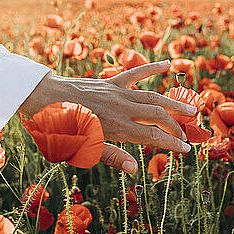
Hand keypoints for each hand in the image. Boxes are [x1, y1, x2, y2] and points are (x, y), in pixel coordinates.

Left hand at [19, 60, 195, 173]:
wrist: (42, 99)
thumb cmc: (59, 129)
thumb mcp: (81, 149)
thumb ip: (110, 156)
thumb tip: (134, 169)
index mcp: (115, 127)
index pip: (153, 136)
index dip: (172, 143)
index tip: (186, 150)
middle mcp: (121, 108)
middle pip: (158, 116)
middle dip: (176, 126)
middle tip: (187, 136)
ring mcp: (117, 92)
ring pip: (153, 96)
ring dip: (173, 103)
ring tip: (191, 109)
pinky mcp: (110, 82)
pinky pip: (135, 73)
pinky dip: (152, 68)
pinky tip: (167, 64)